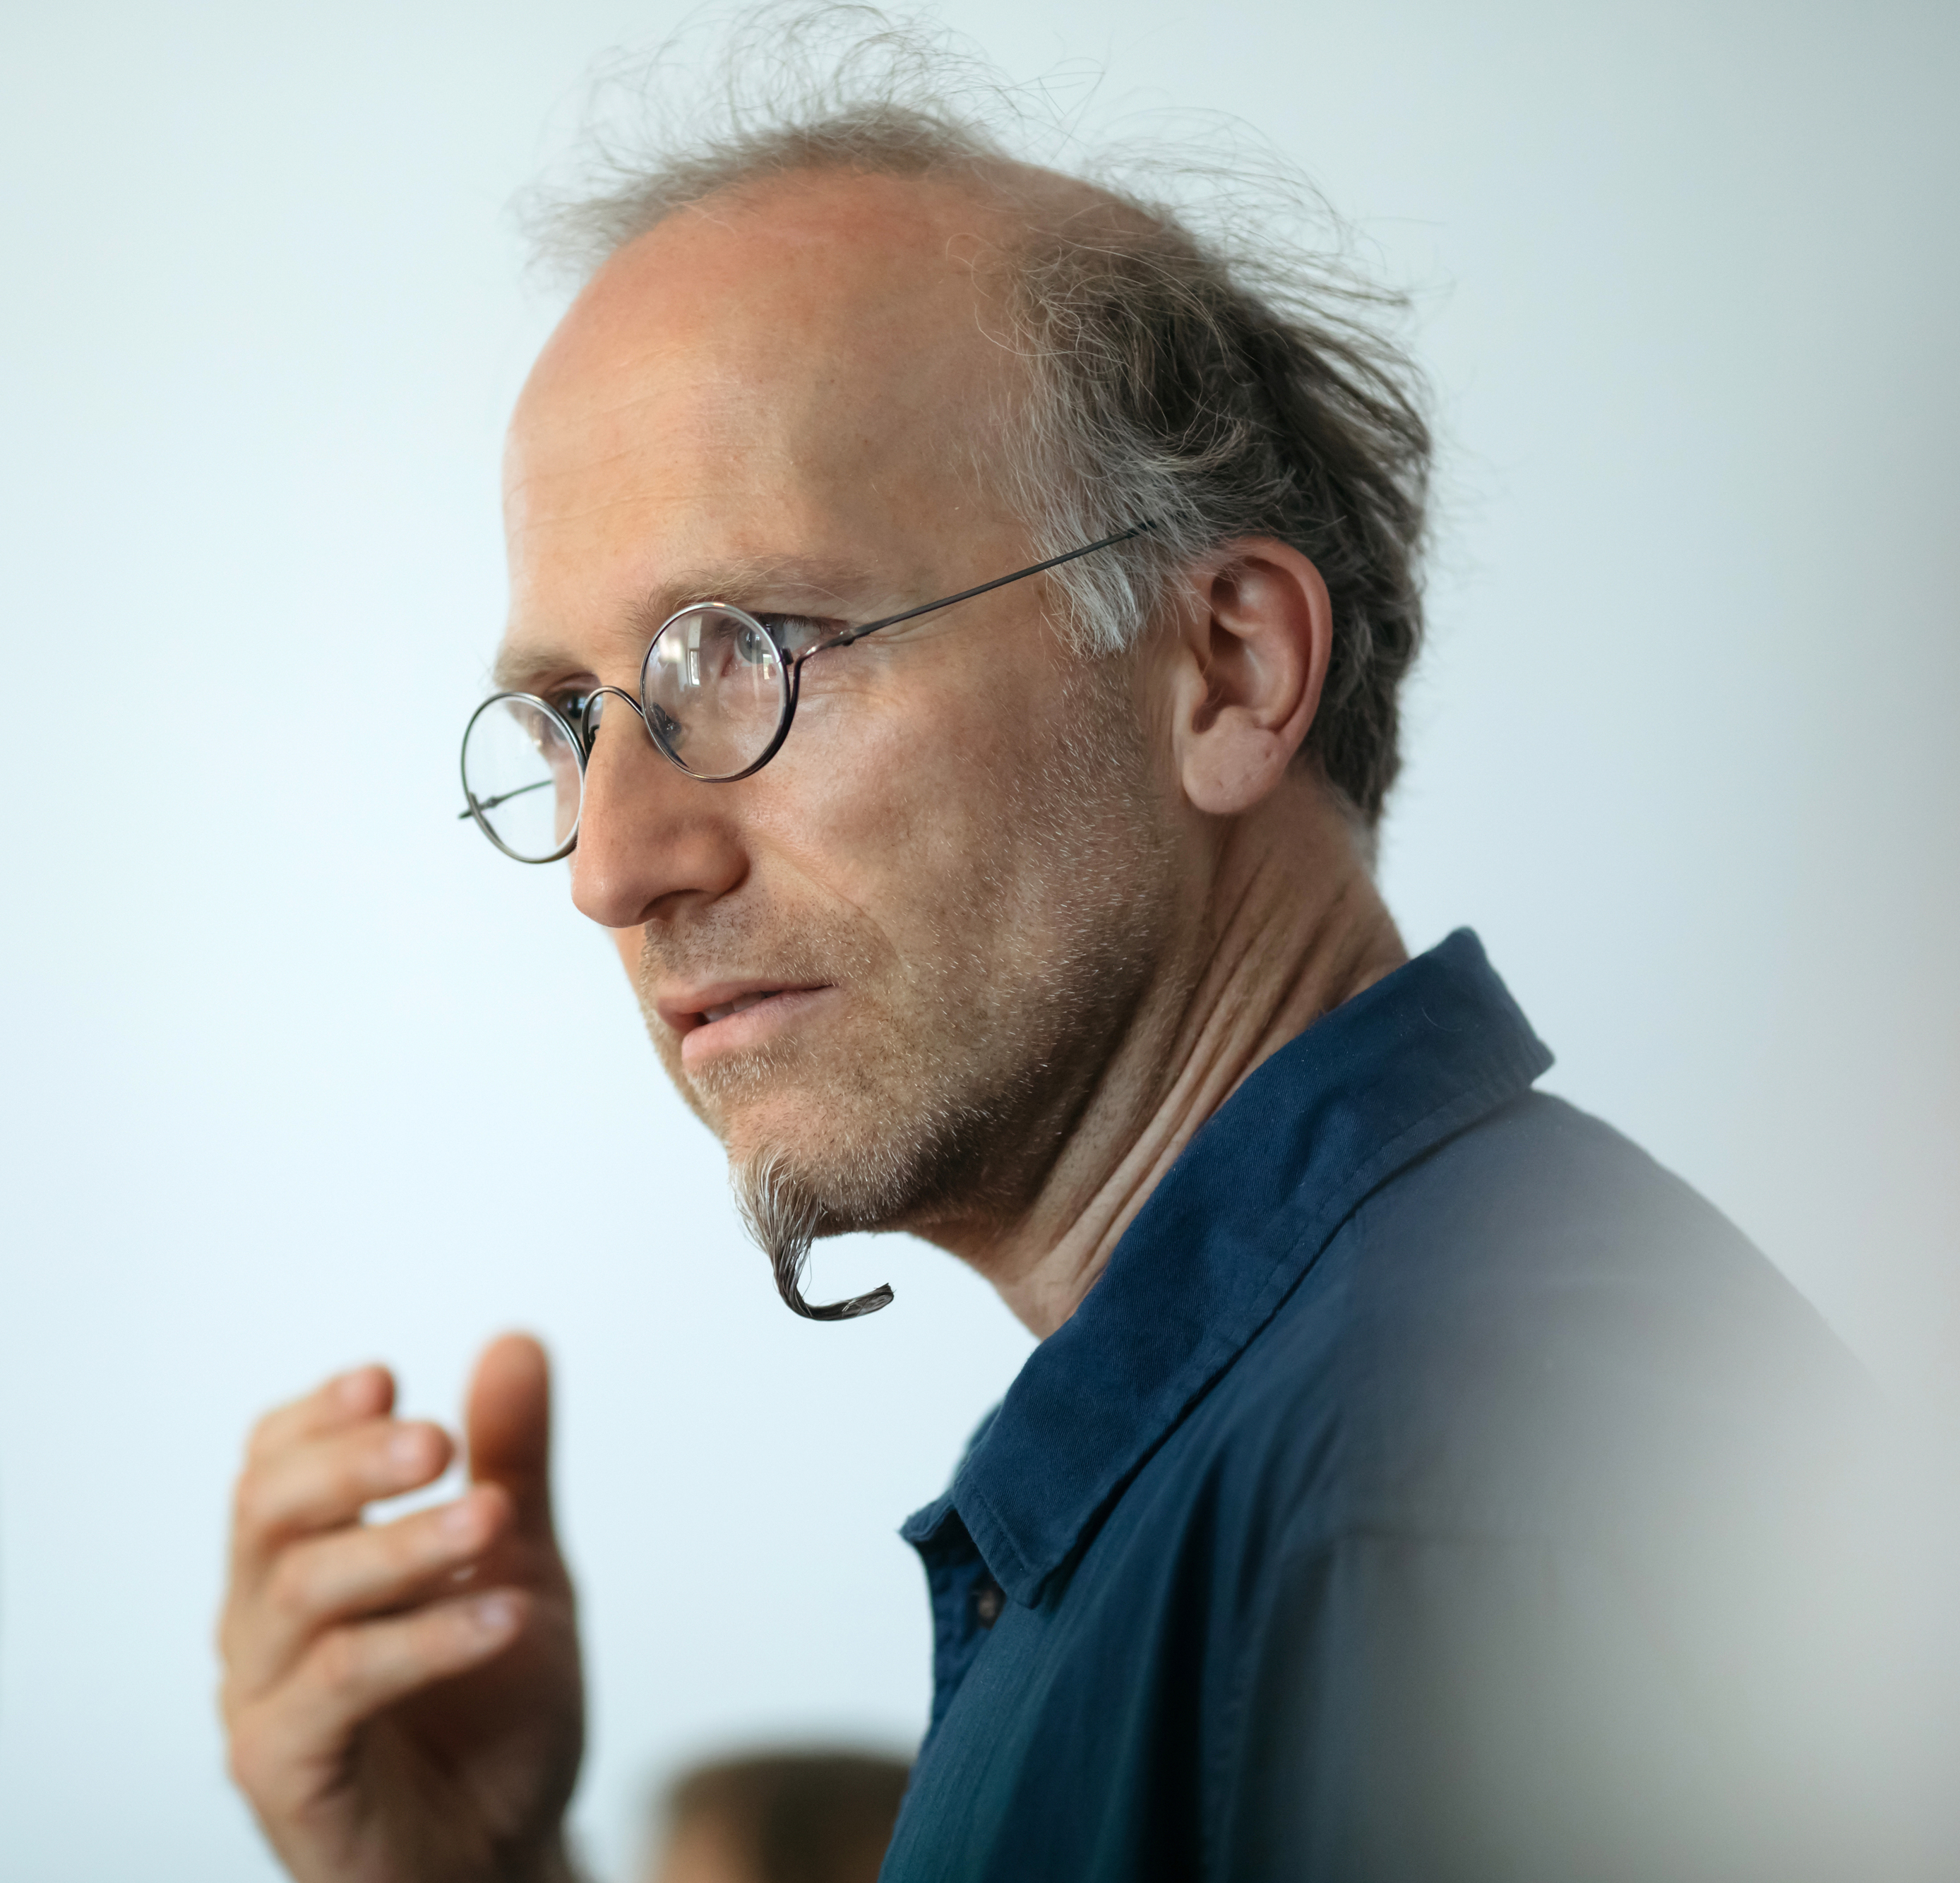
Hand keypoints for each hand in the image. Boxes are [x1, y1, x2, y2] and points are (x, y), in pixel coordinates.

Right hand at [219, 1334, 583, 1882]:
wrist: (507, 1849)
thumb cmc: (493, 1706)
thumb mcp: (520, 1560)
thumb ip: (513, 1459)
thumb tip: (515, 1338)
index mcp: (299, 1563)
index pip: (271, 1466)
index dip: (318, 1417)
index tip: (387, 1377)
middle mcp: (260, 1626)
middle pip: (267, 1513)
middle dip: (351, 1462)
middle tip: (438, 1437)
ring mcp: (263, 1701)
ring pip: (303, 1592)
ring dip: (406, 1545)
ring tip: (496, 1517)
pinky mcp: (287, 1774)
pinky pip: (340, 1687)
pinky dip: (427, 1639)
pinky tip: (506, 1617)